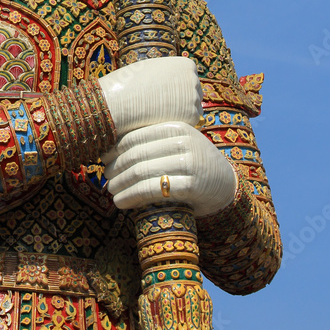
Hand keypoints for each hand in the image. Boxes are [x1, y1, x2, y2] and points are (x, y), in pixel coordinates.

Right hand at [97, 56, 201, 134]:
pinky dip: (178, 124)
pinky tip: (163, 121)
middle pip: (195, 93)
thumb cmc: (132, 83)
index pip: (190, 79)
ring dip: (182, 113)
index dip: (178, 88)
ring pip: (193, 109)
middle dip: (182, 101)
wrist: (121, 101)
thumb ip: (169, 74)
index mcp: (186, 65)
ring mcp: (193, 97)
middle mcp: (193, 79)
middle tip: (164, 107)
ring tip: (161, 114)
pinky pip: (189, 123)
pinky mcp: (191, 115)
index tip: (165, 94)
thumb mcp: (153, 69)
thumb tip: (178, 84)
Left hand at [102, 121, 236, 215]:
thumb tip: (109, 149)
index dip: (114, 149)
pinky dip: (131, 197)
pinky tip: (121, 202)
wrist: (225, 185)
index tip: (104, 159)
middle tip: (106, 178)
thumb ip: (153, 142)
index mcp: (176, 127)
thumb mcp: (178, 144)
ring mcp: (188, 163)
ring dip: (120, 184)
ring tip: (111, 191)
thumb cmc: (192, 163)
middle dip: (115, 168)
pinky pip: (152, 190)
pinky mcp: (191, 186)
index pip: (135, 136)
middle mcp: (183, 142)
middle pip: (136, 155)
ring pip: (141, 172)